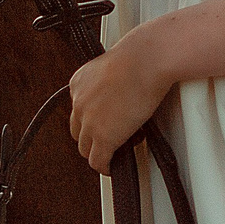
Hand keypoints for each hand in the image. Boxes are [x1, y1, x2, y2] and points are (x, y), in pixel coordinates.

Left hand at [67, 26, 174, 173]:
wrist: (146, 60)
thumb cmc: (139, 56)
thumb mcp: (113, 67)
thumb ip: (109, 82)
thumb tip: (121, 91)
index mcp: (78, 83)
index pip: (78, 110)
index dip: (92, 120)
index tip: (105, 122)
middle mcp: (79, 103)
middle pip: (78, 131)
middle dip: (92, 137)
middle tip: (112, 136)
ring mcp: (89, 122)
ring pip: (85, 148)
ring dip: (99, 151)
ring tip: (118, 149)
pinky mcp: (103, 137)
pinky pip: (98, 162)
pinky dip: (105, 167)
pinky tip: (112, 166)